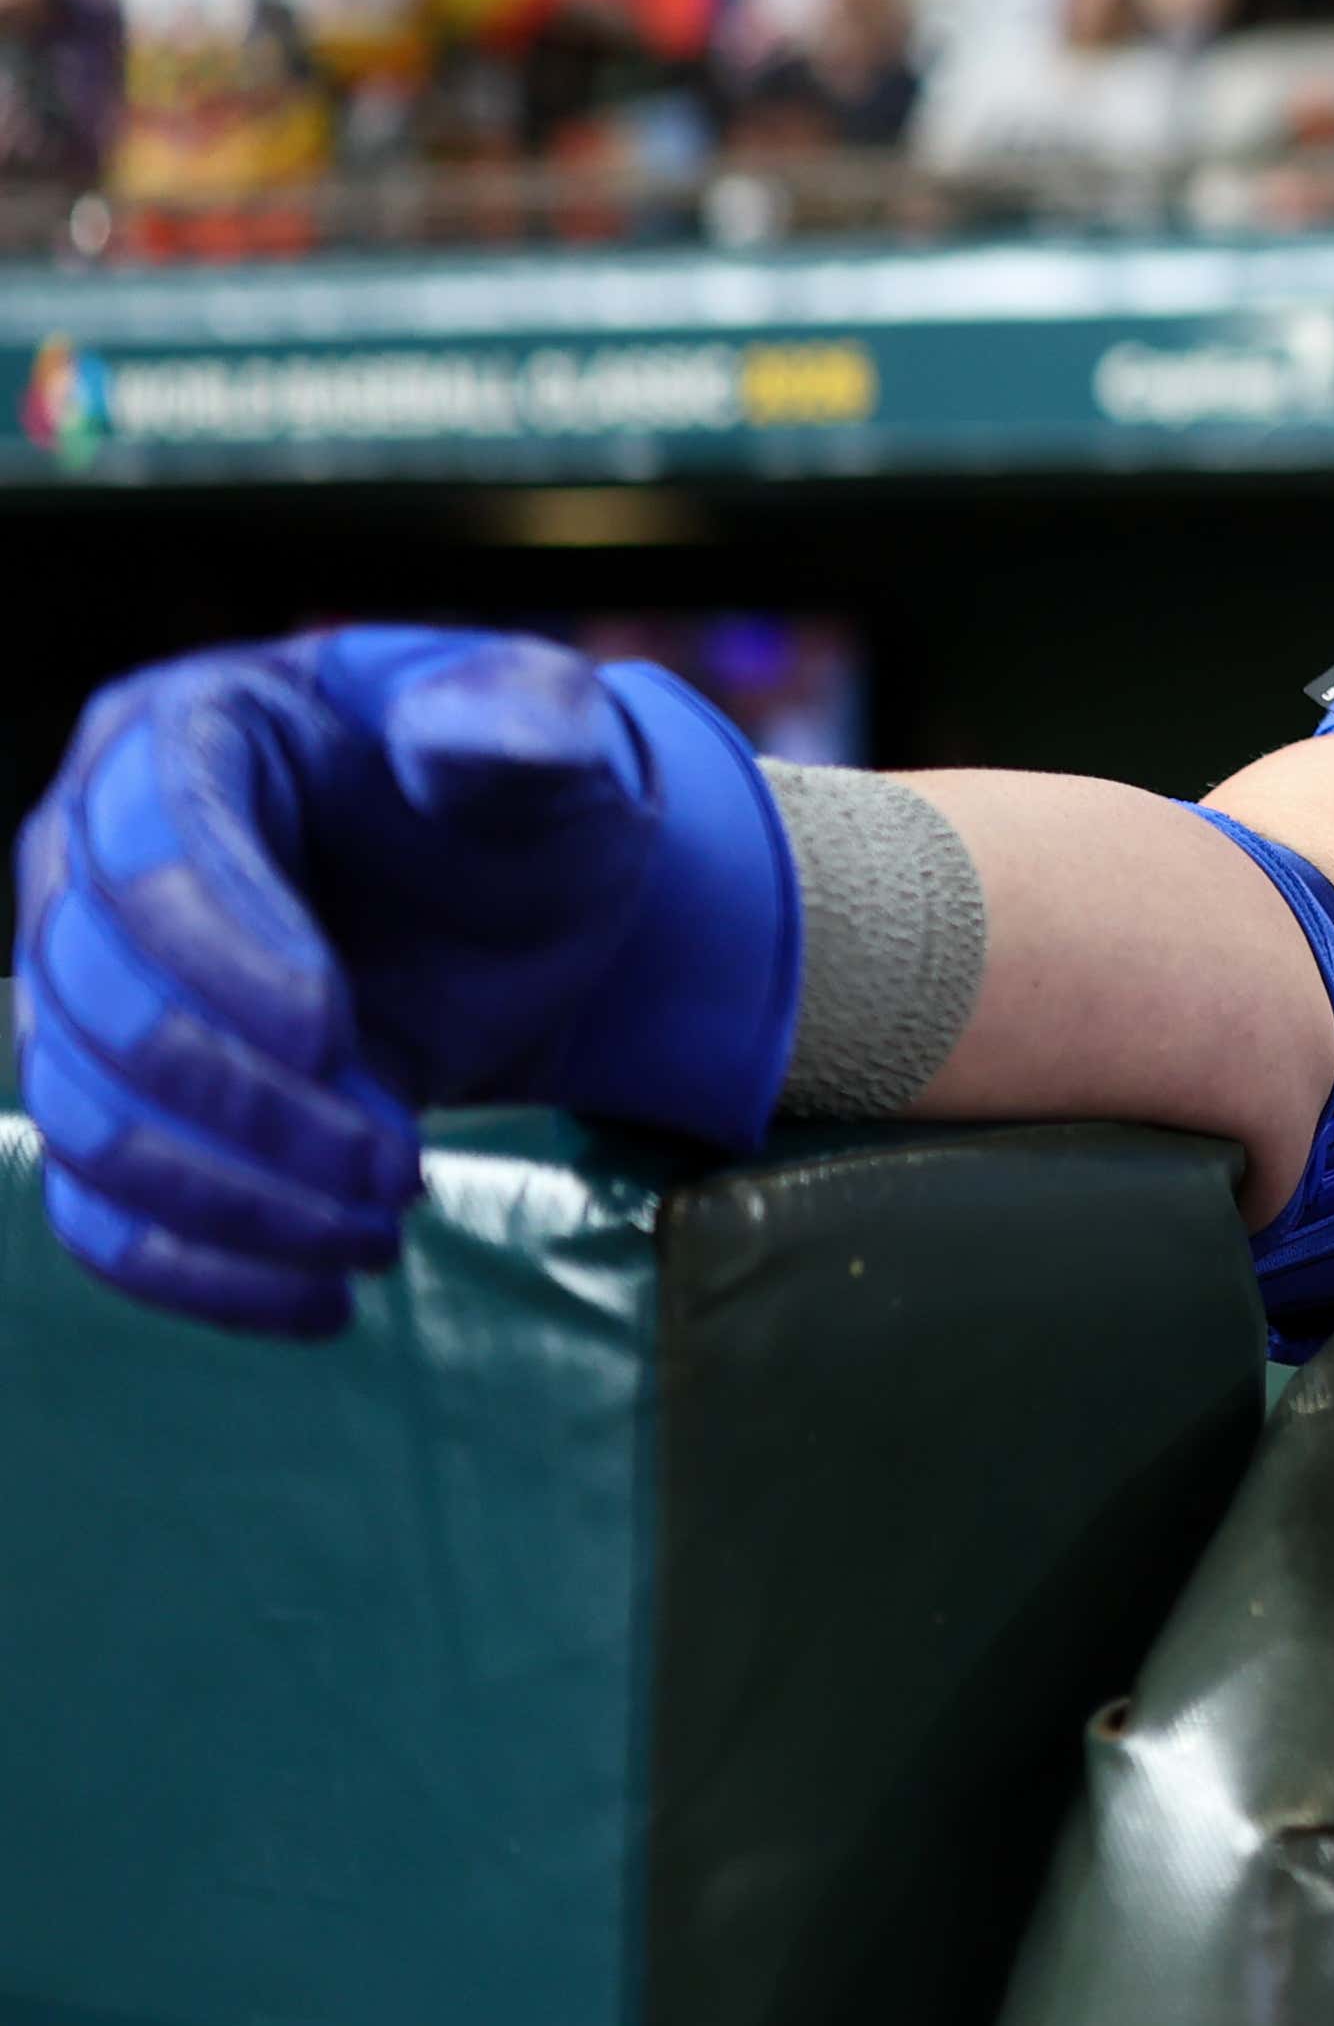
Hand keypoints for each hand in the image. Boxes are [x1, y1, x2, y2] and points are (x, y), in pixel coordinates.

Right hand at [12, 631, 799, 1336]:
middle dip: (253, 1107)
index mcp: (185, 734)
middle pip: (105, 1008)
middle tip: (398, 1164)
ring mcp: (87, 991)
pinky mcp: (116, 1103)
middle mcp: (91, 858)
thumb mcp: (554, 743)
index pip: (153, 857)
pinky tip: (318, 1306)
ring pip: (95, 1124)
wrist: (510, 909)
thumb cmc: (516, 804)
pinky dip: (199, 1273)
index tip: (338, 1038)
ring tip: (381, 1231)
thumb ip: (522, 718)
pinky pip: (100, 1211)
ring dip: (236, 1203)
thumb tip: (462, 732)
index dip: (229, 959)